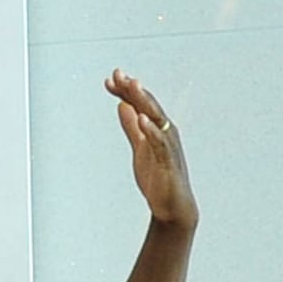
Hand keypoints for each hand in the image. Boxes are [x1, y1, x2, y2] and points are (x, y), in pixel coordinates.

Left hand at [108, 74, 195, 229]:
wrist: (173, 207)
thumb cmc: (158, 177)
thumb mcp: (139, 148)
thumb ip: (131, 127)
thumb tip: (121, 106)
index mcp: (157, 128)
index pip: (140, 104)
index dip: (125, 91)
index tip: (110, 79)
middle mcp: (165, 132)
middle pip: (148, 105)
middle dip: (133, 89)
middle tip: (119, 74)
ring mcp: (168, 146)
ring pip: (156, 119)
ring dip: (144, 102)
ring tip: (133, 86)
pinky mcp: (168, 162)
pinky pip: (160, 143)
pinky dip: (151, 130)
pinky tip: (142, 119)